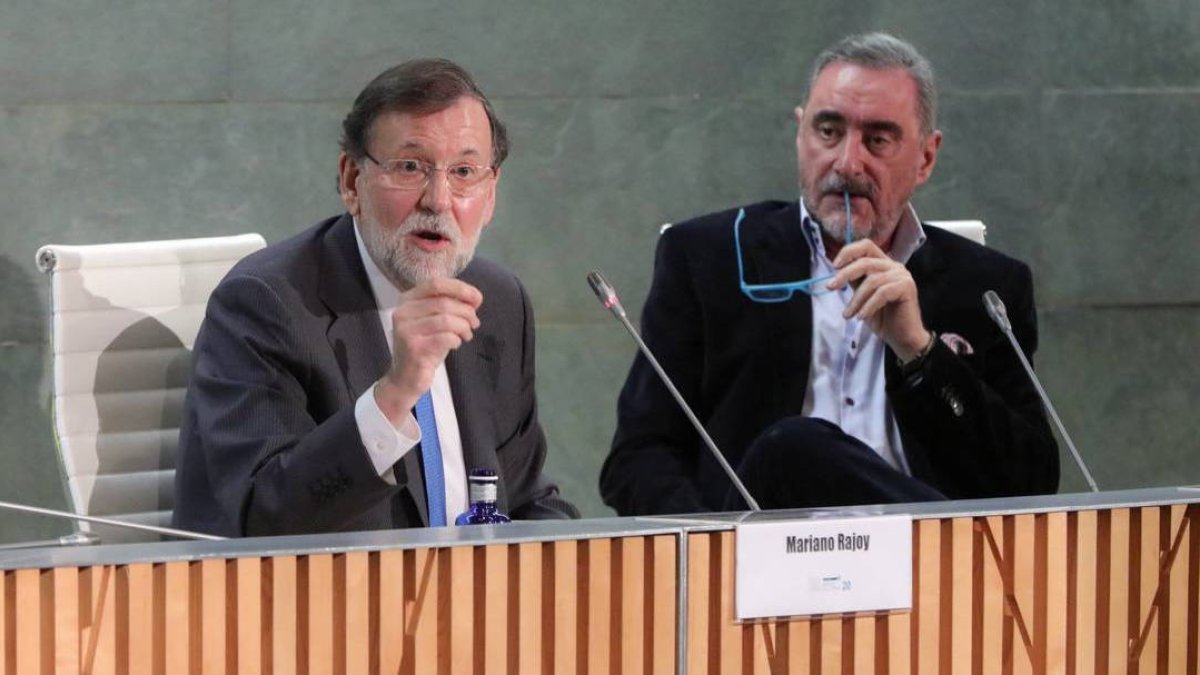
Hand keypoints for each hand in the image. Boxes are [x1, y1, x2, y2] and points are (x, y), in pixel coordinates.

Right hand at [374, 277, 482, 421]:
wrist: (406, 378)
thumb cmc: (425, 346)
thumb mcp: (436, 322)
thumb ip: (452, 306)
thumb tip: (475, 297)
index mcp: (407, 300)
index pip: (436, 283)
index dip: (460, 288)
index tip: (477, 298)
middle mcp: (403, 312)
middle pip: (444, 302)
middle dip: (466, 312)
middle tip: (475, 323)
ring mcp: (406, 330)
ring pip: (446, 319)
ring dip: (463, 327)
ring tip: (467, 335)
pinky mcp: (414, 348)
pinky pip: (445, 337)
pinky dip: (456, 340)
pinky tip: (455, 344)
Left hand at [827, 239, 929, 360]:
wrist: (902, 338)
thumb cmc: (882, 318)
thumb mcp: (862, 296)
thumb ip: (855, 281)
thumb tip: (837, 270)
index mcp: (884, 264)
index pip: (866, 246)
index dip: (849, 252)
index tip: (834, 265)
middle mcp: (894, 266)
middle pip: (866, 261)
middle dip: (845, 274)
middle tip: (831, 287)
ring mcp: (902, 276)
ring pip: (872, 281)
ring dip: (856, 299)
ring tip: (848, 315)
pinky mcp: (907, 287)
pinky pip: (882, 293)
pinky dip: (868, 306)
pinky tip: (861, 317)